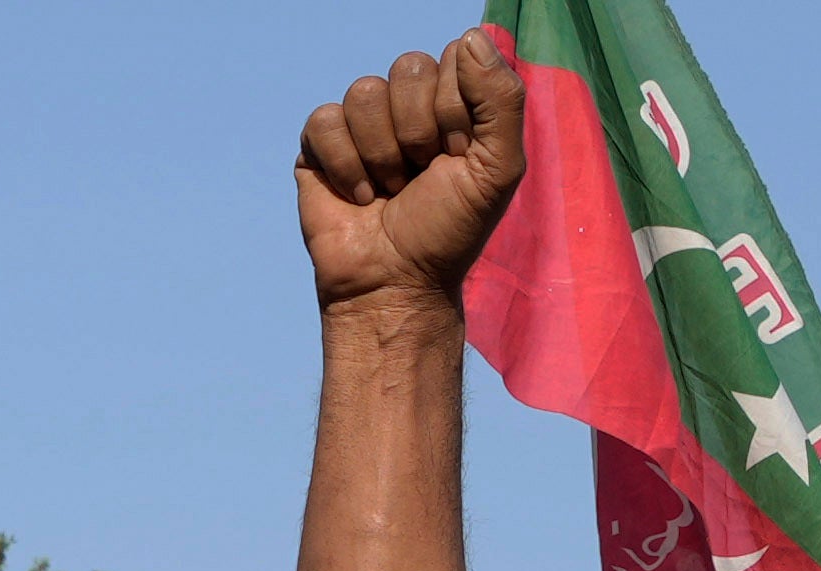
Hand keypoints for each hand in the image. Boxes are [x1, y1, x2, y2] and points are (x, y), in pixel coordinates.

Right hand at [293, 29, 528, 321]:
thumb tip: (469, 36)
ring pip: (365, 92)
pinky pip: (325, 120)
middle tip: (421, 177)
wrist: (396, 284)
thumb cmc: (449, 232)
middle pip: (408, 67)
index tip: (458, 156)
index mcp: (453, 102)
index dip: (456, 109)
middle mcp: (407, 105)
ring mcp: (362, 124)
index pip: (454, 57)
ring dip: (382, 154)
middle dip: (419, 131)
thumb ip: (501, 99)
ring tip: (389, 190)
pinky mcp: (320, 147)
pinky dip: (344, 165)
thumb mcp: (499, 168)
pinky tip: (357, 196)